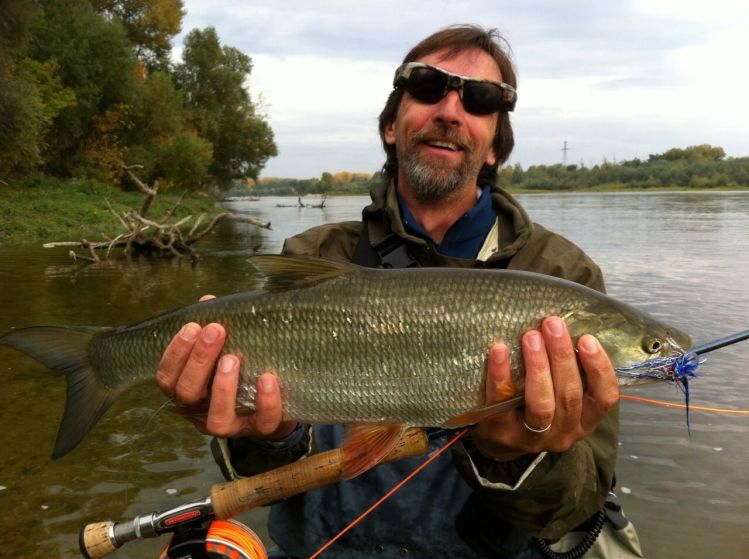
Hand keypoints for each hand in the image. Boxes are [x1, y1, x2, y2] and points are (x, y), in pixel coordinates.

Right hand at [156, 296, 296, 439]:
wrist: (280, 403)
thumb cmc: (243, 371)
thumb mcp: (227, 348)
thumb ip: (215, 329)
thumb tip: (208, 299)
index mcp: (189, 391)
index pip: (167, 378)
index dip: (175, 353)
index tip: (192, 326)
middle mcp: (202, 412)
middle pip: (187, 394)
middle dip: (199, 361)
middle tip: (216, 330)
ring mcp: (231, 425)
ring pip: (216, 418)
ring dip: (223, 388)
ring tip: (233, 359)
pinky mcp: (261, 430)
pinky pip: (261, 422)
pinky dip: (265, 401)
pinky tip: (267, 378)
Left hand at [472, 316, 619, 460]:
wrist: (499, 439)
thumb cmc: (535, 404)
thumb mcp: (560, 393)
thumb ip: (570, 370)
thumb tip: (567, 325)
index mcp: (585, 420)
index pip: (605, 398)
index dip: (599, 368)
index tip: (588, 338)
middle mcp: (564, 432)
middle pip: (570, 395)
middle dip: (562, 356)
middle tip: (553, 324)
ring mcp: (532, 437)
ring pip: (542, 403)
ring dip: (538, 366)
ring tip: (531, 336)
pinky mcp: (502, 432)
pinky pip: (502, 401)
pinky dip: (501, 374)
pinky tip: (499, 349)